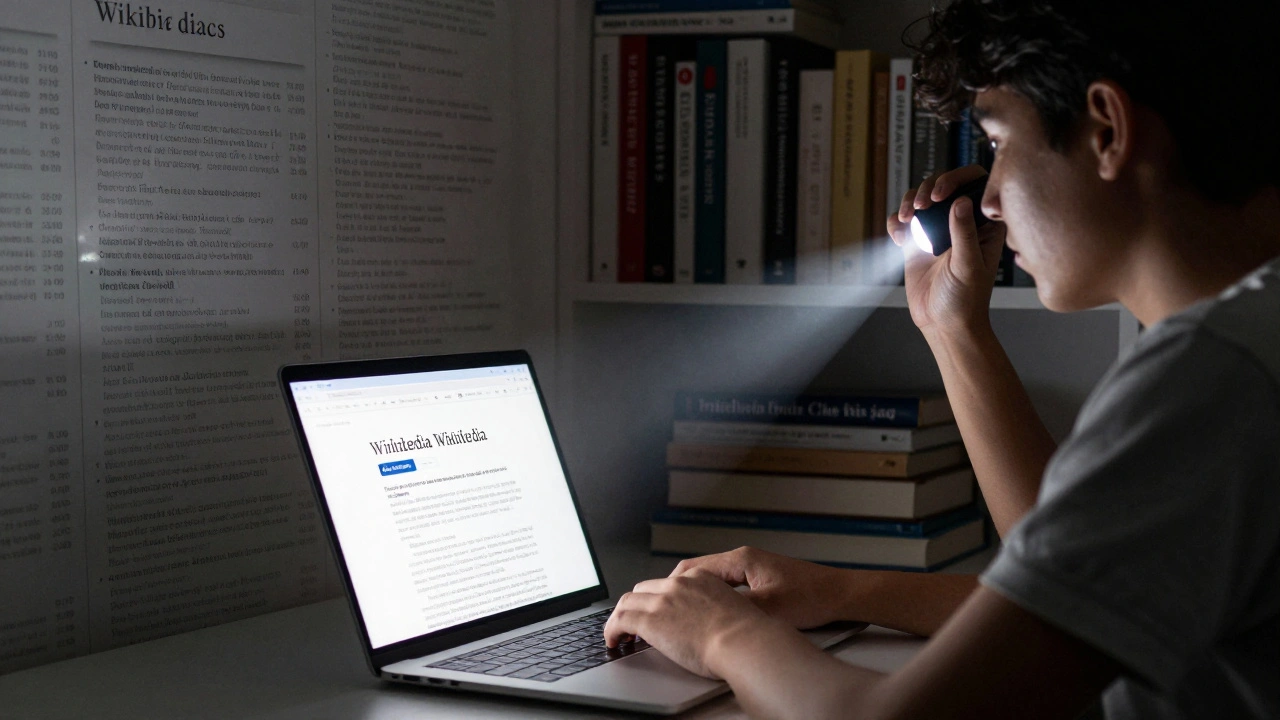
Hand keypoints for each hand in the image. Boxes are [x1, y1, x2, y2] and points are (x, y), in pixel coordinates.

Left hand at [602, 569, 772, 678]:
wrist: (742, 642)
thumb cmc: (746, 636)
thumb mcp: (734, 611)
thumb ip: (716, 609)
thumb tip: (708, 623)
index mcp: (700, 579)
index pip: (669, 583)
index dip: (658, 598)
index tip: (655, 610)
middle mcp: (679, 584)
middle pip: (645, 589)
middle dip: (637, 605)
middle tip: (634, 623)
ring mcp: (663, 600)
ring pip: (628, 601)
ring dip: (620, 617)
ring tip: (618, 634)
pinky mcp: (651, 620)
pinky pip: (620, 620)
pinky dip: (612, 630)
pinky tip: (613, 641)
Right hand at [669, 546, 848, 629]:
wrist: (842, 594)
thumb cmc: (812, 597)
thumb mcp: (770, 608)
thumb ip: (736, 610)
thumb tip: (707, 617)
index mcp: (741, 560)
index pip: (693, 568)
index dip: (671, 585)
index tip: (656, 599)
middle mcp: (743, 559)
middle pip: (698, 571)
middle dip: (678, 588)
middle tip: (661, 607)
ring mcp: (752, 567)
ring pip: (711, 578)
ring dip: (695, 592)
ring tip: (680, 612)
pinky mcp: (761, 578)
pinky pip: (725, 585)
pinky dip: (712, 596)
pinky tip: (711, 612)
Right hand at [887, 165, 1005, 337]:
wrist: (943, 323)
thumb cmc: (965, 300)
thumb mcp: (968, 266)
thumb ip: (964, 234)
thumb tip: (960, 201)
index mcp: (984, 224)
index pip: (974, 183)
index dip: (956, 179)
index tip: (939, 194)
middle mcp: (961, 222)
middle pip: (943, 185)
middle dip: (927, 189)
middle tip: (921, 207)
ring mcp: (938, 230)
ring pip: (921, 198)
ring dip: (910, 202)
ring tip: (907, 220)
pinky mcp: (917, 241)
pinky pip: (903, 220)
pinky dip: (896, 222)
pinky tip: (899, 237)